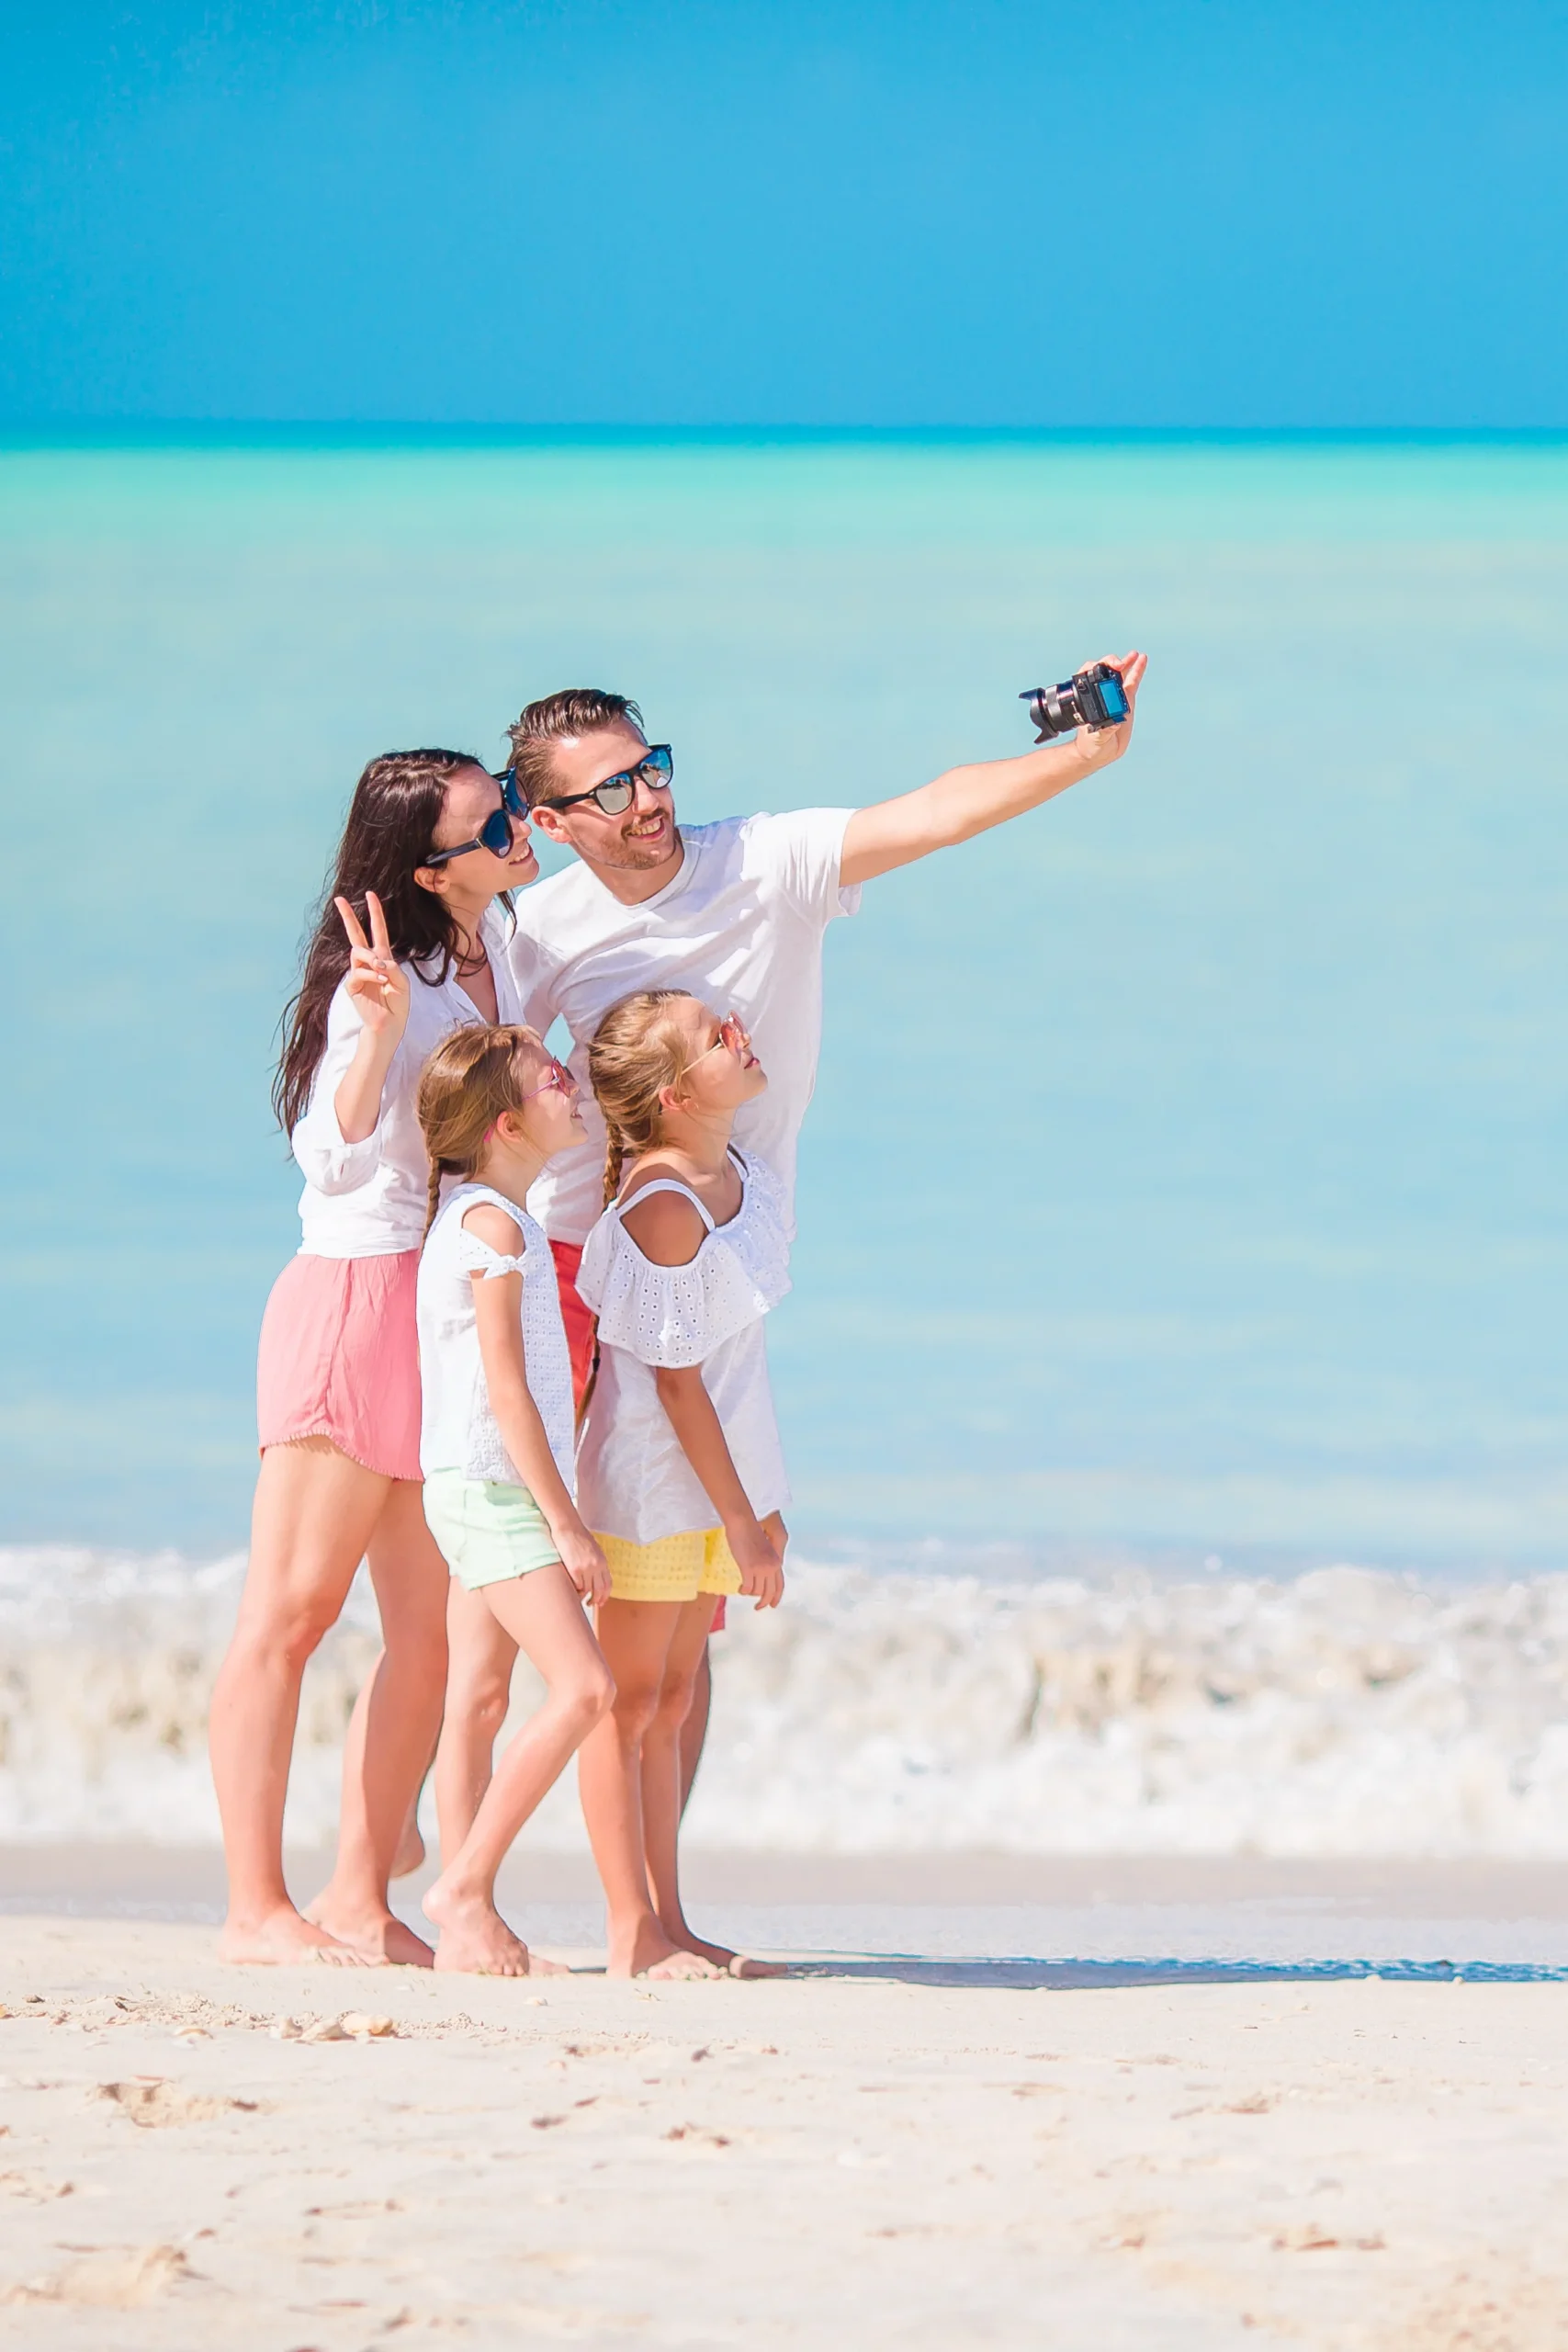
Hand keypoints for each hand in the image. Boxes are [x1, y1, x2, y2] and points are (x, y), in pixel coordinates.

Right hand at [336, 891, 410, 1042]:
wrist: (390, 1023)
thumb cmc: (398, 1003)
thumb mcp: (402, 981)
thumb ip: (391, 966)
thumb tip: (374, 960)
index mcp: (382, 957)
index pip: (377, 931)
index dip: (375, 913)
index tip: (370, 894)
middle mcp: (368, 962)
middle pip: (355, 934)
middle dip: (348, 916)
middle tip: (339, 899)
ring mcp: (358, 973)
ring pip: (358, 953)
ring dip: (371, 959)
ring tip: (382, 972)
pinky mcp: (352, 986)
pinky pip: (358, 972)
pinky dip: (371, 975)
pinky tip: (382, 981)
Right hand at [558, 1525, 611, 1607]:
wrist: (568, 1527)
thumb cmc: (579, 1536)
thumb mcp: (594, 1549)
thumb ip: (597, 1562)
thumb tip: (596, 1575)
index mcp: (603, 1561)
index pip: (608, 1583)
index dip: (606, 1595)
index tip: (602, 1602)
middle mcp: (597, 1566)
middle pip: (600, 1590)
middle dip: (597, 1600)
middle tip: (592, 1604)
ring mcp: (586, 1568)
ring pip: (588, 1590)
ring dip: (584, 1597)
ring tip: (580, 1599)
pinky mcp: (575, 1569)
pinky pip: (577, 1586)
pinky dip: (576, 1591)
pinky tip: (573, 1591)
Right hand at [730, 1513, 785, 1609]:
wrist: (743, 1522)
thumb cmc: (750, 1530)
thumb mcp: (763, 1548)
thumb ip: (765, 1560)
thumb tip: (760, 1573)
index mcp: (776, 1560)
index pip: (780, 1584)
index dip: (777, 1596)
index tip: (773, 1604)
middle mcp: (772, 1566)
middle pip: (771, 1592)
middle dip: (765, 1602)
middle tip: (758, 1608)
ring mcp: (761, 1568)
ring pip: (757, 1591)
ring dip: (749, 1593)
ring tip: (743, 1590)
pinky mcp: (748, 1568)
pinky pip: (747, 1587)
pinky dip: (743, 1590)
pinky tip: (740, 1589)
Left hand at [1069, 649, 1145, 774]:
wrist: (1098, 753)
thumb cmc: (1090, 744)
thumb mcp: (1096, 737)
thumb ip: (1104, 729)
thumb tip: (1115, 721)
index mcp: (1090, 698)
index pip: (1090, 674)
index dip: (1099, 667)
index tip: (1110, 669)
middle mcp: (1102, 693)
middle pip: (1106, 670)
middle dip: (1113, 662)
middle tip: (1121, 662)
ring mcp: (1115, 695)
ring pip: (1120, 673)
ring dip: (1127, 662)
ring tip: (1134, 654)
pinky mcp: (1127, 701)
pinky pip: (1133, 682)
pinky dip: (1138, 670)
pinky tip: (1142, 660)